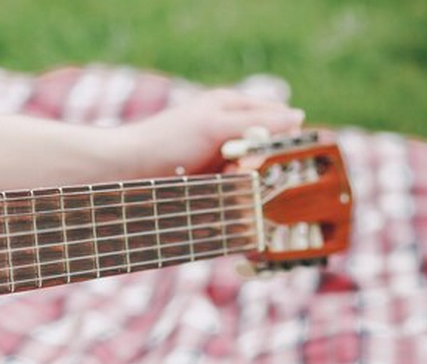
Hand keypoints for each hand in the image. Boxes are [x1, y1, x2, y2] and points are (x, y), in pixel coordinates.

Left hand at [116, 89, 305, 177]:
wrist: (127, 169)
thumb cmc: (168, 140)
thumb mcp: (215, 125)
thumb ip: (257, 122)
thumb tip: (299, 117)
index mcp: (233, 107)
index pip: (279, 121)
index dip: (281, 140)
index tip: (261, 153)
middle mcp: (230, 130)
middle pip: (269, 151)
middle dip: (258, 163)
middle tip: (234, 169)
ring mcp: (221, 157)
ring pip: (254, 174)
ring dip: (243, 181)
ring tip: (220, 181)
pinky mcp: (211, 180)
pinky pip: (236, 188)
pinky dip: (232, 193)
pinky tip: (218, 193)